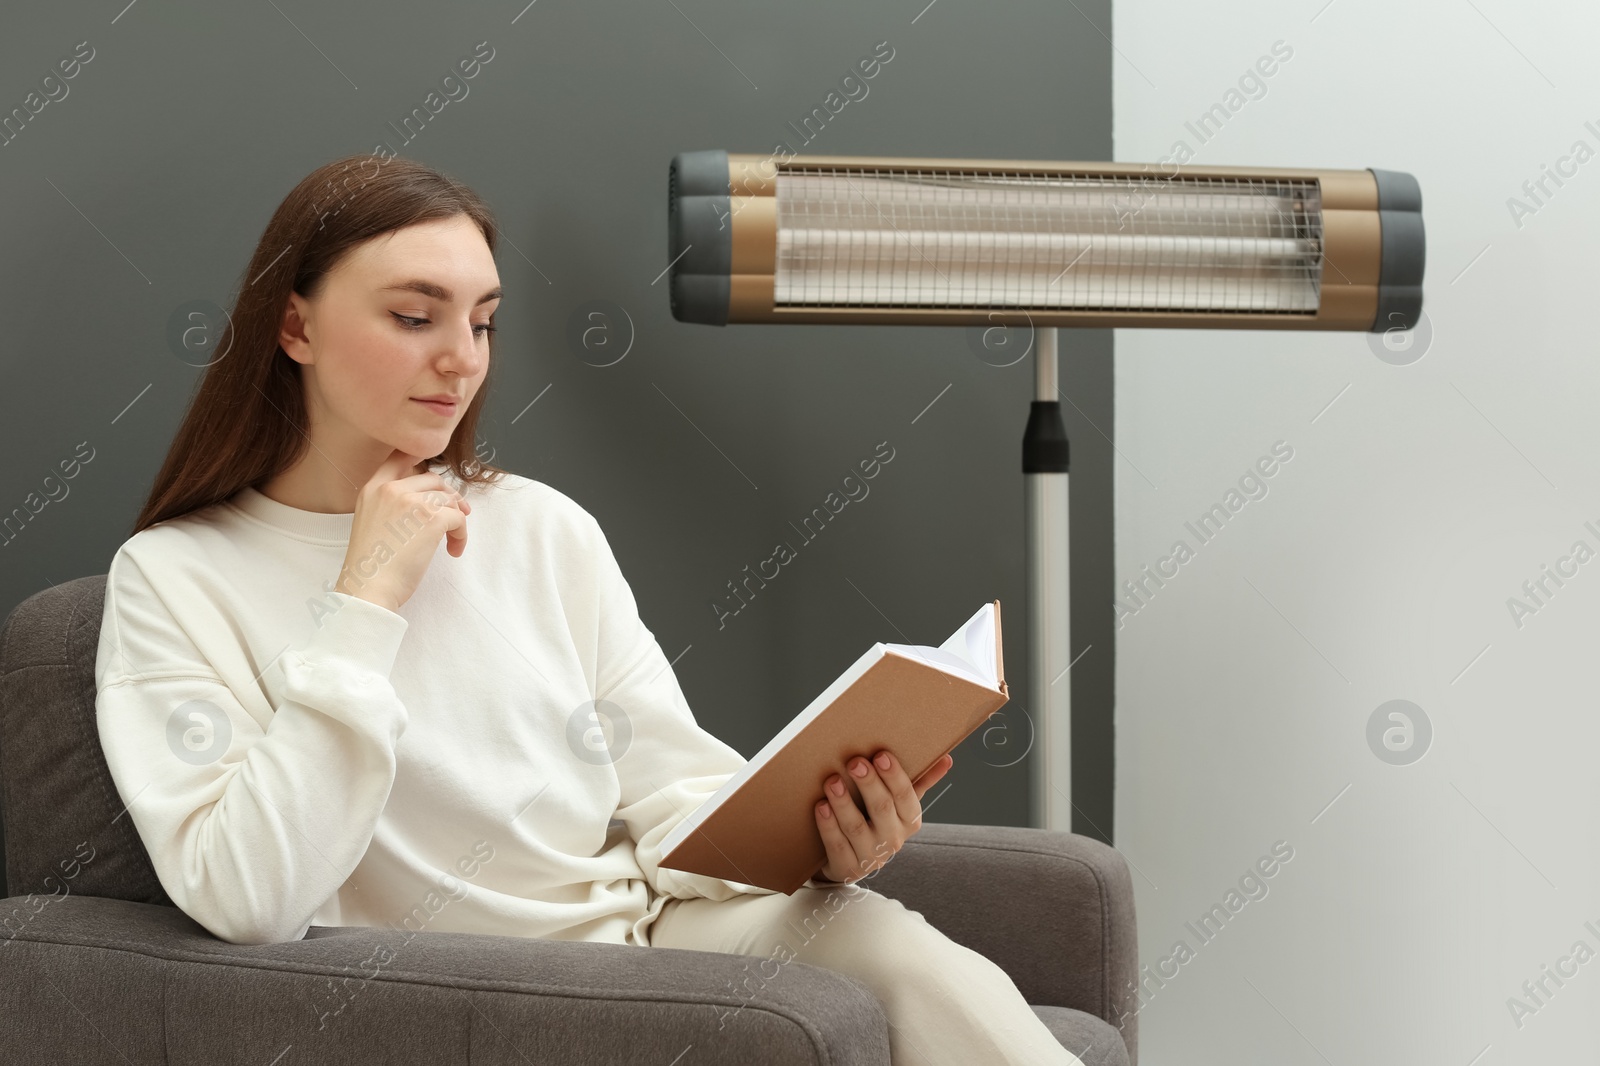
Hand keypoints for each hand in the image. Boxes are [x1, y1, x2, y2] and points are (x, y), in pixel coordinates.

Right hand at [335, 449, 471, 611]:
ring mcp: (411, 501)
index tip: (434, 475)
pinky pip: (458, 519)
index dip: (420, 458)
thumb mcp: (373, 521)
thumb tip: (432, 497)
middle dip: (448, 496)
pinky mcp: (431, 518)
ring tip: (451, 542)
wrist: (368, 587)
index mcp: (372, 489)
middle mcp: (390, 489)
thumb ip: (393, 504)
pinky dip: (461, 535)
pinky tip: (453, 550)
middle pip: (432, 479)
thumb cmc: (372, 565)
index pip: (399, 457)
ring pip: (448, 499)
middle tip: (458, 514)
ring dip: (456, 520)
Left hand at [812, 750, 953, 884]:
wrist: (852, 860)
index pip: (906, 796)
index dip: (894, 776)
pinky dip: (828, 825)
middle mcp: (893, 840)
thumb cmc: (877, 821)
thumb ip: (921, 781)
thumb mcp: (900, 804)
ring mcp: (870, 857)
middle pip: (882, 809)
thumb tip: (946, 759)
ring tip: (832, 781)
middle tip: (855, 762)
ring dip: (843, 803)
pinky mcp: (847, 867)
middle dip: (869, 784)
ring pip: (856, 827)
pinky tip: (821, 806)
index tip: (881, 755)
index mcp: (909, 820)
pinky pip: (837, 844)